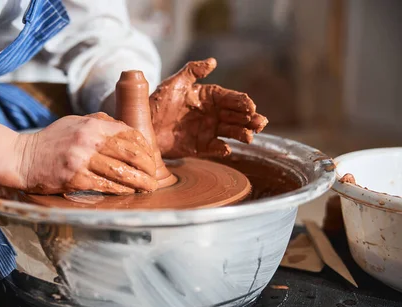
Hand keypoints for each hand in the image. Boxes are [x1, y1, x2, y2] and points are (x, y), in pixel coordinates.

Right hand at [15, 113, 157, 194]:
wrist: (23, 158)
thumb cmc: (50, 141)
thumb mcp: (75, 122)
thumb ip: (99, 123)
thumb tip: (124, 128)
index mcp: (92, 125)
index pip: (130, 134)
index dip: (146, 148)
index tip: (151, 158)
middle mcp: (89, 140)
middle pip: (131, 153)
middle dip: (148, 167)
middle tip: (154, 176)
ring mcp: (82, 160)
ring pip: (122, 172)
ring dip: (140, 182)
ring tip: (149, 188)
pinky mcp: (75, 179)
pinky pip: (105, 186)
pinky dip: (120, 190)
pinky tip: (128, 193)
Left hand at [150, 58, 267, 157]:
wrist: (142, 126)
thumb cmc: (157, 102)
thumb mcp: (174, 83)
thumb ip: (192, 71)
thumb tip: (213, 61)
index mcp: (208, 97)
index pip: (230, 98)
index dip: (242, 102)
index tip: (250, 105)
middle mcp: (211, 114)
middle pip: (236, 116)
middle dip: (250, 119)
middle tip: (260, 123)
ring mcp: (207, 131)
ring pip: (231, 132)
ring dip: (242, 133)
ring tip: (249, 137)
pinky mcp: (200, 147)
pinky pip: (215, 148)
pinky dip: (222, 149)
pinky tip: (227, 149)